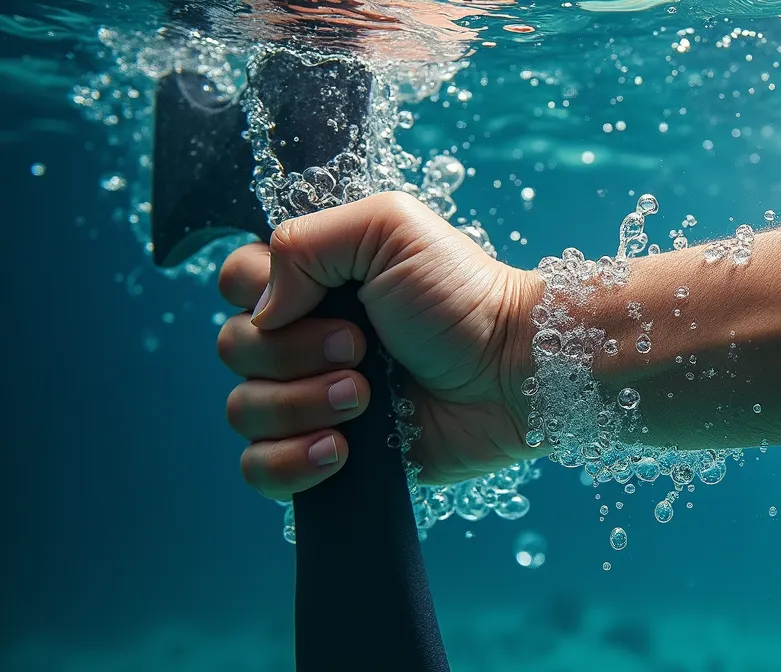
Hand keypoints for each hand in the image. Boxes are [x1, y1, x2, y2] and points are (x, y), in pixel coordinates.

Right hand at [216, 192, 540, 499]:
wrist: (515, 372)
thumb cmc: (464, 296)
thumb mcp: (389, 228)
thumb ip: (303, 243)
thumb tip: (260, 310)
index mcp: (312, 282)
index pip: (234, 286)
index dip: (262, 297)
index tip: (326, 303)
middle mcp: (304, 338)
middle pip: (234, 351)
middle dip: (295, 355)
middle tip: (363, 351)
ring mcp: (314, 400)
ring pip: (244, 411)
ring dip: (302, 406)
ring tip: (367, 399)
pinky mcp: (330, 457)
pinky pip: (260, 471)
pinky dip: (290, 463)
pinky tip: (341, 450)